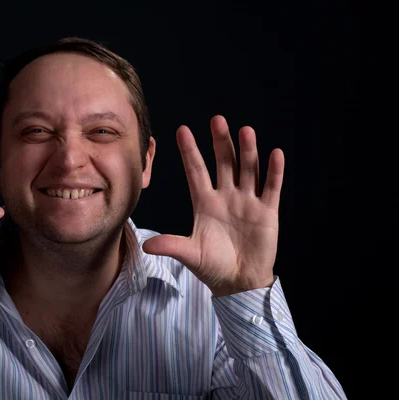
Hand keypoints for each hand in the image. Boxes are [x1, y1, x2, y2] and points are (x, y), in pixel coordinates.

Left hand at [142, 115, 283, 295]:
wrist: (238, 282)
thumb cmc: (212, 266)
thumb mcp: (190, 254)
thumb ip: (171, 246)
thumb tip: (146, 246)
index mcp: (204, 203)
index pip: (196, 171)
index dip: (190, 151)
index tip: (182, 130)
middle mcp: (225, 196)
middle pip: (223, 163)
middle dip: (221, 142)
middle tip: (217, 120)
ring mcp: (247, 202)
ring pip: (248, 170)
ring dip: (248, 151)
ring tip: (245, 131)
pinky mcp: (267, 212)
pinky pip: (271, 188)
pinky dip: (274, 172)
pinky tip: (274, 154)